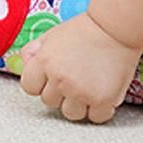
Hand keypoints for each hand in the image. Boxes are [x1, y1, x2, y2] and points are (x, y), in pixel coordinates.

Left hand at [20, 11, 142, 123]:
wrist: (118, 25)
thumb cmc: (87, 28)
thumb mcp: (54, 33)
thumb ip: (34, 50)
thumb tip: (25, 63)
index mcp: (45, 61)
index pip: (29, 88)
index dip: (41, 81)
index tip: (54, 74)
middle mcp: (60, 79)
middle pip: (50, 102)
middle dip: (61, 91)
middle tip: (78, 73)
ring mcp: (81, 91)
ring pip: (71, 113)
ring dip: (80, 102)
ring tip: (91, 82)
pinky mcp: (102, 100)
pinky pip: (96, 117)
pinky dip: (101, 108)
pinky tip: (104, 90)